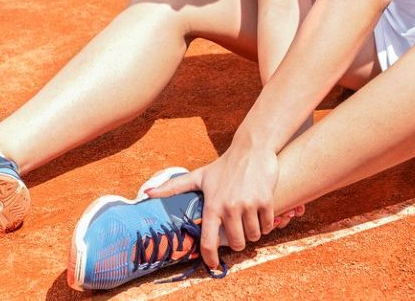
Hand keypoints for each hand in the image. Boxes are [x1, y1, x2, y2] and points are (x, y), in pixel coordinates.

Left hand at [147, 148, 304, 269]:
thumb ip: (173, 187)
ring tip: (249, 224)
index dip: (210, 258)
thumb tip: (147, 193)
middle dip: (238, 243)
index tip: (212, 265)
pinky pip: (267, 226)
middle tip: (237, 235)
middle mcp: (229, 207)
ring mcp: (248, 205)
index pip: (209, 241)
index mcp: (212, 205)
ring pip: (254, 236)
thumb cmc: (224, 165)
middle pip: (236, 243)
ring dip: (253, 234)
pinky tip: (260, 217)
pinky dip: (266, 225)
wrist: (252, 148)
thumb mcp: (198, 175)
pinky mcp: (265, 201)